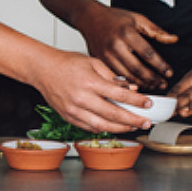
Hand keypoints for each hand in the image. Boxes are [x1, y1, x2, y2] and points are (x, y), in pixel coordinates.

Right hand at [32, 50, 155, 133]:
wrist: (43, 69)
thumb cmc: (66, 62)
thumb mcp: (92, 62)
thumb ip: (111, 76)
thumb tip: (130, 88)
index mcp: (89, 81)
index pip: (119, 94)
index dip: (136, 100)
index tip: (148, 103)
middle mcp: (82, 98)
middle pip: (113, 114)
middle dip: (133, 120)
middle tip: (147, 122)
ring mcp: (74, 110)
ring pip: (102, 126)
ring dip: (121, 128)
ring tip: (133, 127)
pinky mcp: (69, 117)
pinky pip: (90, 128)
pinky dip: (104, 129)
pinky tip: (114, 126)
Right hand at [78, 4, 177, 90]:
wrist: (89, 17)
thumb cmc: (114, 17)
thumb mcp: (136, 18)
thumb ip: (156, 30)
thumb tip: (174, 39)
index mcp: (126, 33)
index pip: (148, 53)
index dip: (161, 65)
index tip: (169, 73)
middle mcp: (115, 45)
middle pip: (138, 69)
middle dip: (153, 79)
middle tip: (163, 84)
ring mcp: (106, 55)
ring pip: (127, 76)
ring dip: (142, 84)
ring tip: (153, 87)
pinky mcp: (100, 62)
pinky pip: (116, 78)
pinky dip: (129, 84)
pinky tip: (138, 86)